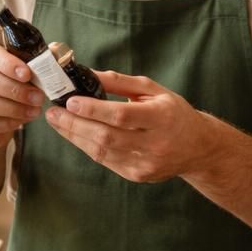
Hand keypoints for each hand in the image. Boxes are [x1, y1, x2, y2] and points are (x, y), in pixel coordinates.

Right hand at [0, 41, 44, 148]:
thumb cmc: (5, 86)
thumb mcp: (16, 70)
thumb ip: (31, 63)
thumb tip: (51, 56)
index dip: (8, 63)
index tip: (27, 74)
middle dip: (16, 90)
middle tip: (38, 98)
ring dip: (14, 108)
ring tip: (34, 111)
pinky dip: (7, 123)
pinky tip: (20, 121)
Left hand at [44, 70, 208, 182]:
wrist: (198, 148)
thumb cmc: (173, 113)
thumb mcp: (154, 90)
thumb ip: (121, 82)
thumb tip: (88, 74)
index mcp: (161, 118)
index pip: (122, 115)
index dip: (93, 110)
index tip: (70, 101)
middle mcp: (155, 144)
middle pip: (107, 136)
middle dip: (75, 124)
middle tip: (53, 112)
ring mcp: (145, 164)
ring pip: (102, 152)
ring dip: (75, 136)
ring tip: (57, 121)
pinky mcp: (137, 176)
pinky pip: (106, 161)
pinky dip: (87, 146)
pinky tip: (75, 134)